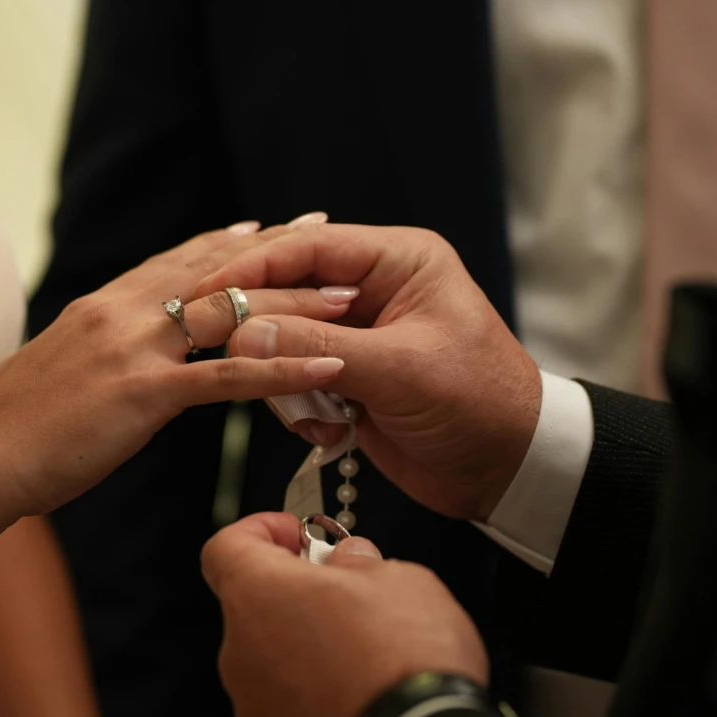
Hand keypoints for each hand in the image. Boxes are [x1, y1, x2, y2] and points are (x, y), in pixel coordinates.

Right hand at [0, 219, 357, 515]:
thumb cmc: (14, 425)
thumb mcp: (56, 364)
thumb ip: (94, 345)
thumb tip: (112, 347)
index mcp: (104, 304)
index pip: (179, 259)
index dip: (230, 241)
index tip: (271, 227)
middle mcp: (123, 311)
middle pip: (217, 270)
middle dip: (280, 253)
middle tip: (332, 237)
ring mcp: (134, 348)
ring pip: (233, 313)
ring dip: (298, 304)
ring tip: (351, 299)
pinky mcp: (144, 393)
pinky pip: (228, 379)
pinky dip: (283, 371)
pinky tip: (327, 370)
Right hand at [195, 223, 540, 519]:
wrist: (508, 468)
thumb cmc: (478, 401)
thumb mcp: (399, 368)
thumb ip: (318, 347)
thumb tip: (244, 333)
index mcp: (397, 261)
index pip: (308, 248)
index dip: (254, 269)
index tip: (207, 292)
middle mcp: (374, 291)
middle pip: (287, 294)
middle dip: (269, 335)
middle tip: (240, 361)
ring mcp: (358, 338)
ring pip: (284, 344)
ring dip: (291, 384)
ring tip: (321, 415)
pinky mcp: (349, 381)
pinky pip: (296, 383)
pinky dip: (304, 411)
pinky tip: (335, 433)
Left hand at [201, 513, 487, 716]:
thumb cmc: (405, 667)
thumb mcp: (400, 581)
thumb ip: (360, 562)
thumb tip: (352, 562)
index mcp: (258, 594)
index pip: (227, 546)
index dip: (261, 531)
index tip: (294, 533)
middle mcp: (240, 650)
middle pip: (254, 604)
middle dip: (296, 593)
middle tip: (345, 591)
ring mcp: (252, 699)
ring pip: (271, 654)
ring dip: (306, 643)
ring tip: (364, 648)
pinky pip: (286, 695)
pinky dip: (314, 685)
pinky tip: (359, 685)